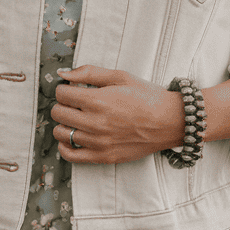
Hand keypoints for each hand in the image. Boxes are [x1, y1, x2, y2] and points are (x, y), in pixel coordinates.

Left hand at [51, 65, 184, 163]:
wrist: (170, 121)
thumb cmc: (147, 97)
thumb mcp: (120, 77)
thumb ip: (90, 73)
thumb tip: (64, 74)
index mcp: (98, 100)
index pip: (62, 94)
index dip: (65, 89)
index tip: (72, 90)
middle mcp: (95, 123)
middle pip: (58, 113)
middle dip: (63, 105)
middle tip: (74, 104)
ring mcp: (98, 142)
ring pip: (61, 133)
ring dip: (64, 124)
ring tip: (76, 120)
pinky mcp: (104, 156)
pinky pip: (70, 155)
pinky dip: (65, 146)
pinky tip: (73, 137)